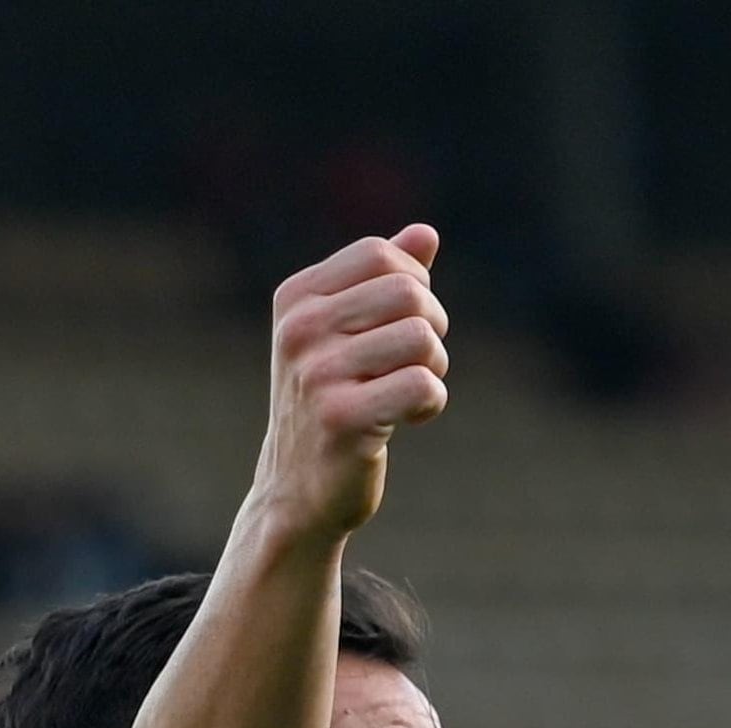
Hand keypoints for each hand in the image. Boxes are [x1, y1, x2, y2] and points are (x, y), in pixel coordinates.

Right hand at [253, 226, 449, 544]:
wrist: (298, 491)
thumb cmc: (331, 403)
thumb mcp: (345, 334)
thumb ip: (382, 281)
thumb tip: (427, 234)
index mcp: (296, 299)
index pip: (379, 255)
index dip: (414, 283)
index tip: (405, 322)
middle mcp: (299, 331)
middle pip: (408, 292)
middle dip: (432, 325)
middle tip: (418, 360)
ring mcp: (317, 375)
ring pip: (421, 337)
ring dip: (434, 366)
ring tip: (412, 390)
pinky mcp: (342, 419)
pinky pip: (423, 384)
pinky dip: (431, 402)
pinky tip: (411, 418)